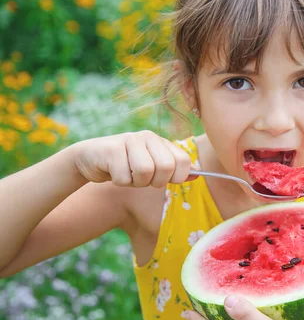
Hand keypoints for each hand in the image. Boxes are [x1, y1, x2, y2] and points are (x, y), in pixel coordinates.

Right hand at [68, 130, 196, 186]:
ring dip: (136, 183)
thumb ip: (175, 171)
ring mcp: (129, 140)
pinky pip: (124, 178)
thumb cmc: (126, 166)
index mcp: (161, 141)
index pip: (183, 161)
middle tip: (143, 178)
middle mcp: (147, 137)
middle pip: (166, 167)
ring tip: (128, 174)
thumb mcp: (153, 168)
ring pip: (145, 172)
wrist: (89, 160)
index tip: (165, 179)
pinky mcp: (111, 149)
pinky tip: (113, 172)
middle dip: (155, 181)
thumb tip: (198, 174)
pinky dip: (120, 182)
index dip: (177, 177)